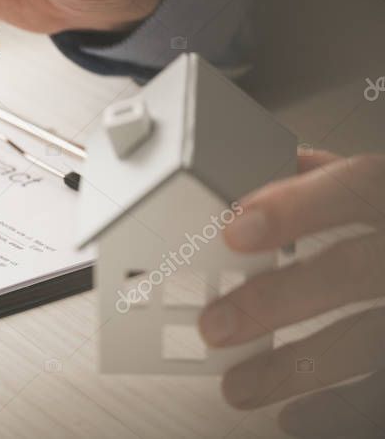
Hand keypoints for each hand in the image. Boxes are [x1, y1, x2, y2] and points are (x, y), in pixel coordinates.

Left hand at [198, 150, 384, 436]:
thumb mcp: (380, 184)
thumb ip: (323, 178)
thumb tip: (253, 171)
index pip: (353, 188)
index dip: (295, 209)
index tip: (234, 231)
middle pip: (352, 272)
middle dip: (279, 300)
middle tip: (216, 324)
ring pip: (368, 341)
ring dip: (296, 368)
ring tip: (238, 385)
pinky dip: (341, 408)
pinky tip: (293, 416)